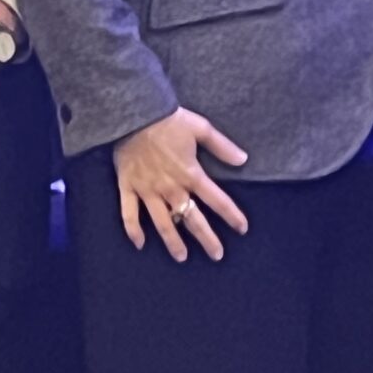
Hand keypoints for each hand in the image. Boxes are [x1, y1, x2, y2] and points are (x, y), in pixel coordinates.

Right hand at [113, 108, 249, 262]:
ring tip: (182, 257)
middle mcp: (171, 188)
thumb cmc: (169, 120)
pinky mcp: (128, 188)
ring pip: (162, 223)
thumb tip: (244, 159)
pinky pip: (129, 214)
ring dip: (173, 242)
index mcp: (191, 174)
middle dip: (206, 239)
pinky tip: (140, 244)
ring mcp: (148, 190)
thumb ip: (222, 146)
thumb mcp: (201, 128)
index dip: (231, 215)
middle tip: (217, 255)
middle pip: (192, 219)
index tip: (242, 229)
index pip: (217, 200)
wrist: (133, 114)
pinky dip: (133, 230)